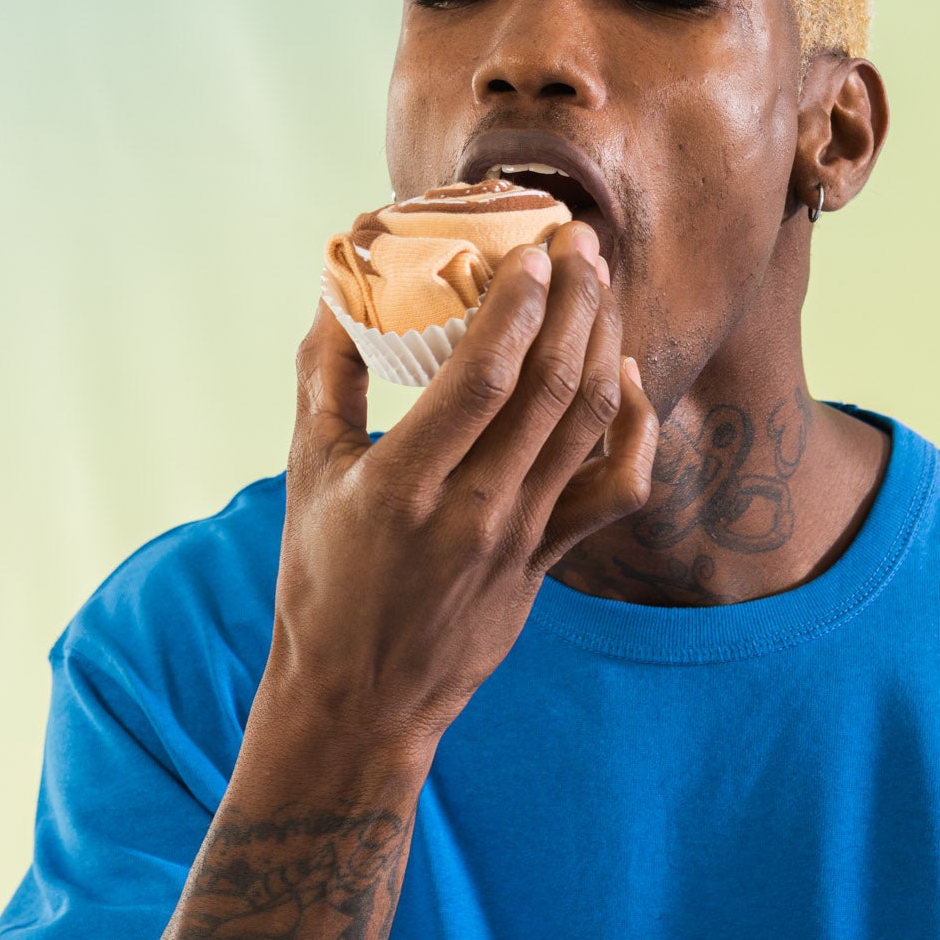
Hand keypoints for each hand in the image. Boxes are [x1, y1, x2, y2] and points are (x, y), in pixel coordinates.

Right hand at [257, 220, 656, 776]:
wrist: (360, 699)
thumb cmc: (322, 581)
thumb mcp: (306, 474)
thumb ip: (325, 374)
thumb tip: (340, 280)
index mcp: (403, 485)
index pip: (484, 376)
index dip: (519, 303)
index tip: (532, 245)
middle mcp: (472, 510)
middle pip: (550, 386)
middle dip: (576, 301)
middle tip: (582, 240)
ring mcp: (521, 538)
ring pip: (587, 423)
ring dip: (604, 342)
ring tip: (602, 283)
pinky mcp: (548, 559)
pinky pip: (614, 488)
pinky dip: (633, 428)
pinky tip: (625, 376)